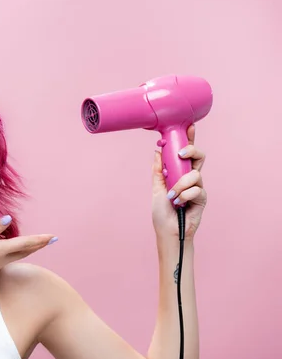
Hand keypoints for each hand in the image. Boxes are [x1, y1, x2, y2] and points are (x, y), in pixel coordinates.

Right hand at [0, 215, 56, 296]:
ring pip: (20, 254)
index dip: (40, 239)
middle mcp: (2, 258)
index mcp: (0, 250)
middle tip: (52, 239)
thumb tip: (9, 219)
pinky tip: (17, 248)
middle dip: (39, 244)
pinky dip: (20, 251)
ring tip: (39, 243)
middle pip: (26, 250)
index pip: (25, 243)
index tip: (53, 236)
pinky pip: (11, 257)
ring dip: (31, 248)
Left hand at [152, 124, 207, 240]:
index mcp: (179, 173)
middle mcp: (190, 178)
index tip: (189, 127)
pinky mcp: (202, 198)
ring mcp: (198, 187)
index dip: (189, 139)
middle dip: (192, 151)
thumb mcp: (156, 188)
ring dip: (181, 184)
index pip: (186, 154)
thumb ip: (158, 171)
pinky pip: (197, 190)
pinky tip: (179, 204)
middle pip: (199, 157)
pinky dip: (185, 196)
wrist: (168, 231)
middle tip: (181, 154)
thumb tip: (157, 151)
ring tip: (172, 196)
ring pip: (196, 174)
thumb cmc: (162, 212)